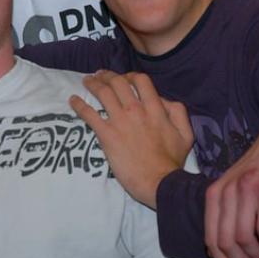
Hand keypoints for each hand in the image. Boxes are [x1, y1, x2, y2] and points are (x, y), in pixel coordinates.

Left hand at [70, 70, 193, 207]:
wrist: (159, 182)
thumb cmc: (172, 161)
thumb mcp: (185, 134)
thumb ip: (177, 112)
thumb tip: (164, 100)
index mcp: (155, 108)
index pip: (140, 80)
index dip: (130, 76)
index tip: (124, 79)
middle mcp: (135, 109)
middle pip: (118, 82)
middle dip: (107, 75)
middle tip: (99, 74)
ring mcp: (120, 121)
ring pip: (103, 93)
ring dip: (93, 84)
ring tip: (86, 80)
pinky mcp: (107, 135)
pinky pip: (89, 115)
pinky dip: (79, 105)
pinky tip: (73, 100)